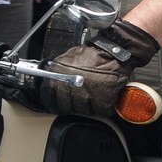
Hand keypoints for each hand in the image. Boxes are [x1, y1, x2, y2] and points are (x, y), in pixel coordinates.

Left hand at [41, 20, 159, 116]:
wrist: (113, 50)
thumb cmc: (92, 54)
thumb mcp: (67, 60)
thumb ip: (58, 73)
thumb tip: (53, 83)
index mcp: (59, 76)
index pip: (48, 98)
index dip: (54, 103)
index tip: (58, 106)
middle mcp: (71, 87)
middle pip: (67, 106)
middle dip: (73, 105)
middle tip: (80, 98)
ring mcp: (86, 95)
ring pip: (84, 111)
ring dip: (89, 106)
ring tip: (94, 95)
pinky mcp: (103, 99)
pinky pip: (101, 111)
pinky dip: (104, 107)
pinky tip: (104, 97)